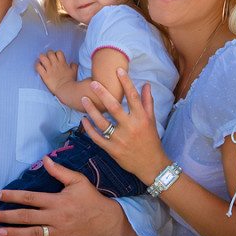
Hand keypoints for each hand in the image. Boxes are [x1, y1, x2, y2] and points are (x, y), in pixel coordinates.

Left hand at [0, 156, 137, 235]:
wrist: (108, 220)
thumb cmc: (91, 199)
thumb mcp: (78, 181)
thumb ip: (59, 171)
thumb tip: (45, 159)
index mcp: (56, 201)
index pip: (30, 197)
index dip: (12, 195)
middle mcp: (55, 217)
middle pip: (26, 217)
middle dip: (6, 215)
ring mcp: (58, 233)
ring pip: (32, 235)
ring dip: (14, 234)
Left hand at [35, 50, 77, 96]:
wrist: (66, 89)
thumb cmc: (71, 81)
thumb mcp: (74, 72)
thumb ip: (74, 66)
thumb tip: (72, 63)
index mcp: (62, 63)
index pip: (59, 52)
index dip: (56, 53)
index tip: (55, 57)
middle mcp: (55, 64)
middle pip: (50, 53)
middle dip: (48, 54)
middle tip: (48, 58)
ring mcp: (49, 69)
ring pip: (42, 57)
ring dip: (41, 57)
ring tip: (41, 60)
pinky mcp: (44, 75)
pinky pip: (38, 67)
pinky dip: (37, 65)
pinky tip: (38, 66)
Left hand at [81, 68, 170, 183]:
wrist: (151, 166)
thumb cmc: (151, 141)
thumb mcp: (152, 121)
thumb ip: (148, 102)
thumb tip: (146, 84)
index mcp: (142, 119)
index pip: (133, 97)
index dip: (125, 82)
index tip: (118, 70)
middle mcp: (131, 127)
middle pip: (114, 107)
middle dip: (102, 94)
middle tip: (93, 83)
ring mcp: (120, 140)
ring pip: (102, 122)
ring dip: (91, 110)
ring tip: (84, 99)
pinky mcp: (112, 150)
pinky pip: (97, 137)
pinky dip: (89, 128)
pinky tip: (84, 119)